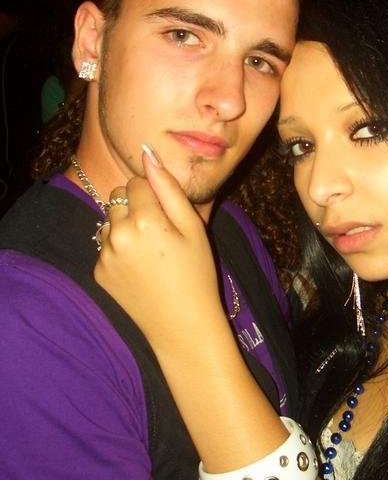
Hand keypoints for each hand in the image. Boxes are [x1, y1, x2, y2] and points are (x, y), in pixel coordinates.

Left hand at [94, 146, 223, 350]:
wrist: (183, 325)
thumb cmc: (197, 273)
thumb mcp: (193, 227)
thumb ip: (169, 188)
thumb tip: (148, 154)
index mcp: (144, 219)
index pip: (138, 182)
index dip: (156, 194)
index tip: (169, 215)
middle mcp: (117, 234)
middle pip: (120, 197)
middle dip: (137, 206)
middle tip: (161, 233)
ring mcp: (104, 254)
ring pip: (110, 220)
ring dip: (125, 226)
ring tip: (151, 251)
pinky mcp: (99, 271)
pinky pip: (105, 244)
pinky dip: (119, 249)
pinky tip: (140, 267)